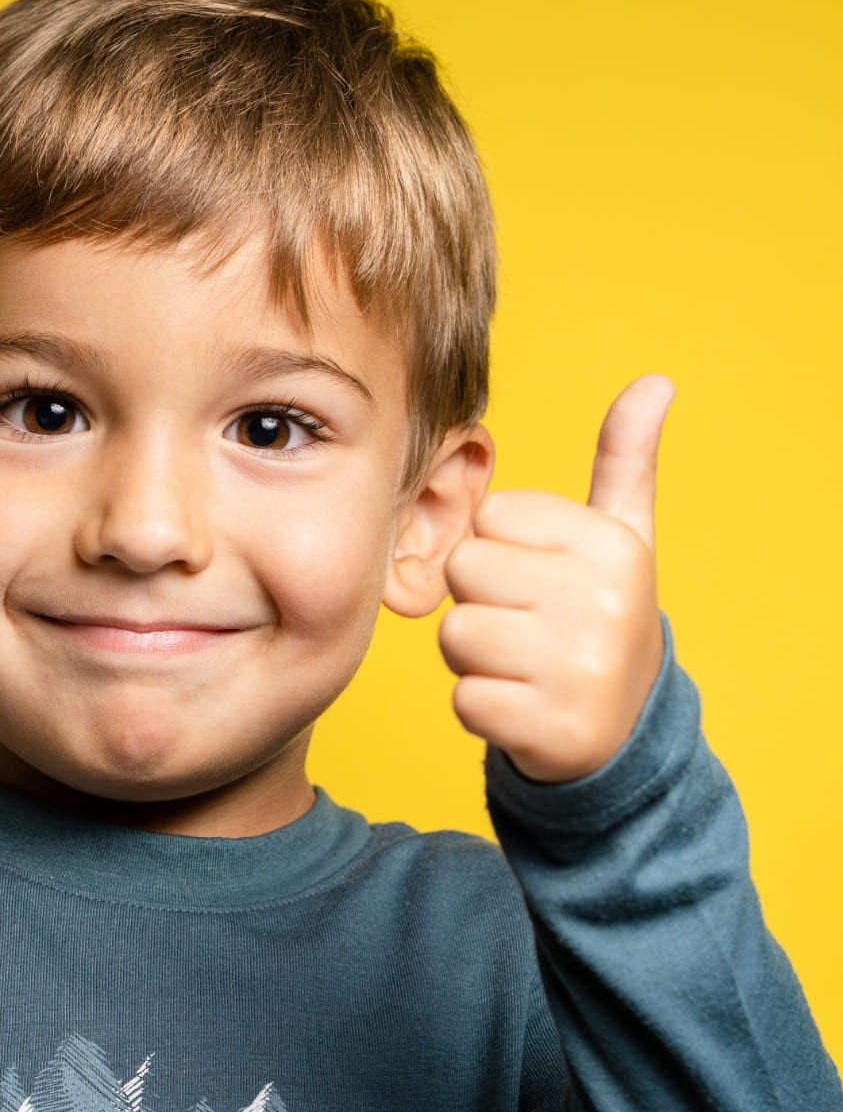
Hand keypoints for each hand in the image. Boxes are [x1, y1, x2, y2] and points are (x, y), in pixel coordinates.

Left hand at [438, 374, 673, 783]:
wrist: (624, 730)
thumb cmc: (599, 616)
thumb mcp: (622, 536)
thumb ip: (625, 460)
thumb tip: (654, 381)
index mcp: (611, 545)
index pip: (489, 518)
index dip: (499, 551)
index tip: (540, 580)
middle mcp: (602, 602)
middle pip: (463, 572)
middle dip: (480, 601)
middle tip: (526, 628)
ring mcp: (579, 668)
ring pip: (456, 635)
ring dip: (475, 658)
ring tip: (523, 665)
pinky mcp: (552, 729)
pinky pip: (463, 700)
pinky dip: (482, 709)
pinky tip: (523, 707)